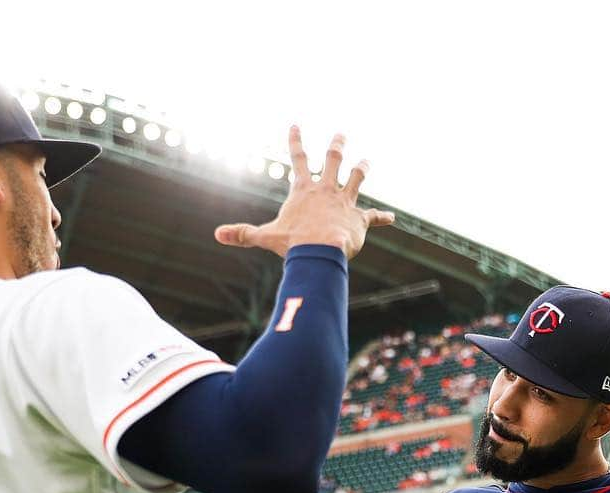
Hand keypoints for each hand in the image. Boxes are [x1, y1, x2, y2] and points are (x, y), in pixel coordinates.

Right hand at [214, 127, 393, 258]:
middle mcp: (326, 190)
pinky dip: (382, 217)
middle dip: (337, 145)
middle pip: (333, 160)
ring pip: (355, 179)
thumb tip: (217, 235)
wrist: (321, 251)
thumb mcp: (266, 237)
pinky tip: (392, 218)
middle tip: (341, 134)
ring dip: (361, 169)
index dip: (296, 141)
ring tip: (366, 162)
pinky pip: (372, 217)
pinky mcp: (359, 219)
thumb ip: (244, 234)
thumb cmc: (294, 243)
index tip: (296, 125)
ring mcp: (344, 202)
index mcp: (304, 190)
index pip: (297, 159)